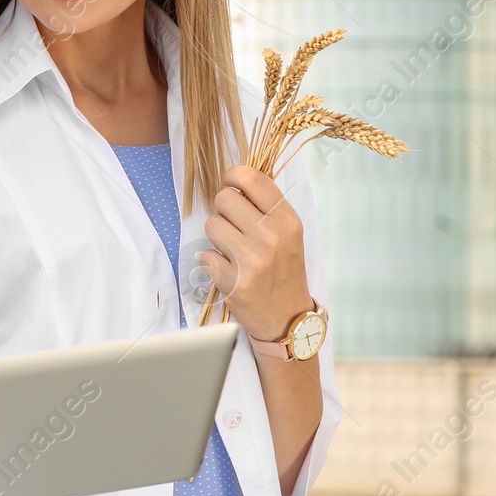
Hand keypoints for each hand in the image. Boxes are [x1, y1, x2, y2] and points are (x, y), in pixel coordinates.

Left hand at [200, 165, 313, 341]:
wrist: (288, 318)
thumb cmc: (284, 269)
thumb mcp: (289, 232)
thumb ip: (267, 205)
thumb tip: (238, 176)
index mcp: (287, 220)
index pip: (251, 178)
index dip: (233, 176)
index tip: (230, 184)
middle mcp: (272, 237)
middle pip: (223, 198)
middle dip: (223, 210)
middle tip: (235, 227)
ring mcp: (253, 260)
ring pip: (211, 224)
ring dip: (217, 237)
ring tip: (234, 251)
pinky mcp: (235, 282)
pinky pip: (206, 255)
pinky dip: (214, 263)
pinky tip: (231, 271)